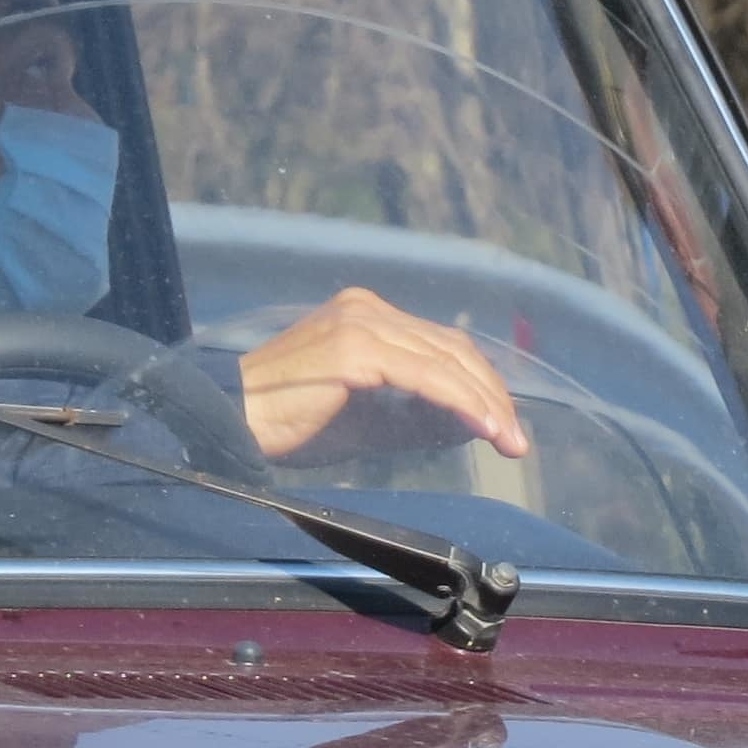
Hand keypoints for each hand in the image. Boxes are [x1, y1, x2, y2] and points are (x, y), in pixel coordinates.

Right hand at [236, 285, 534, 462]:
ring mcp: (362, 324)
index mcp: (367, 315)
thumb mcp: (363, 419)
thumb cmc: (288, 424)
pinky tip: (481, 426)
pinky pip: (425, 375)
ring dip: (484, 402)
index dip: (480, 383)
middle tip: (516, 438)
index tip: (503, 423)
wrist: (231, 420)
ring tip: (507, 438)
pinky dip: (460, 400)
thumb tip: (466, 425)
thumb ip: (412, 415)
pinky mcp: (356, 348)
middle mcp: (368, 309)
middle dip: (491, 393)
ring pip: (444, 360)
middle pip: (451, 348)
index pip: (441, 345)